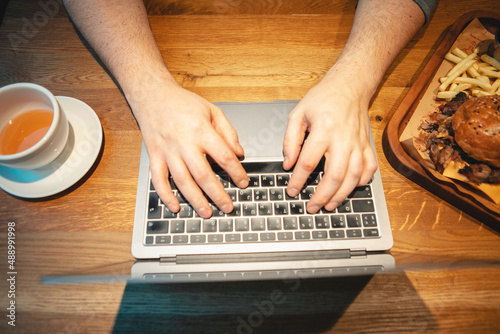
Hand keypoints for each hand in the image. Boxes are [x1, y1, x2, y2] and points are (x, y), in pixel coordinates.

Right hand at [131, 80, 248, 218]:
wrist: (153, 95)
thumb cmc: (183, 104)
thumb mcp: (212, 111)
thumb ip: (228, 132)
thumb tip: (239, 153)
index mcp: (201, 131)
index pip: (224, 156)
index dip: (236, 172)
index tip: (243, 182)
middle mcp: (184, 143)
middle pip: (204, 174)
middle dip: (218, 194)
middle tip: (228, 207)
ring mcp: (167, 151)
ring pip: (182, 181)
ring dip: (195, 200)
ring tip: (207, 212)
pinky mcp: (154, 156)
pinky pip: (158, 180)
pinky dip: (166, 195)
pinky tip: (175, 206)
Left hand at [283, 70, 377, 212]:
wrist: (350, 86)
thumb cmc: (323, 99)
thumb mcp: (298, 114)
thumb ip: (291, 140)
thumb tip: (289, 163)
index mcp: (324, 129)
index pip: (309, 162)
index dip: (298, 180)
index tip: (292, 190)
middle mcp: (343, 139)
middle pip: (333, 175)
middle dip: (321, 196)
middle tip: (311, 207)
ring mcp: (358, 144)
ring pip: (352, 177)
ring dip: (341, 195)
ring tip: (328, 205)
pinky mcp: (367, 146)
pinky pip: (369, 169)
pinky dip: (361, 182)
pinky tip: (350, 188)